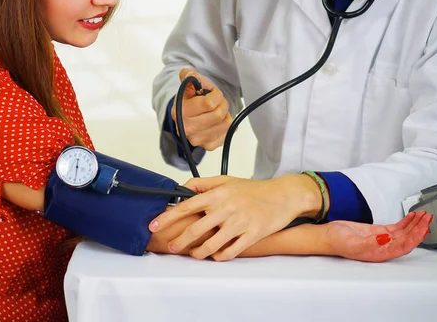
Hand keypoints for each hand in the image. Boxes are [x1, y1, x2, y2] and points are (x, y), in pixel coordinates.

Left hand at [148, 174, 320, 260]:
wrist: (282, 196)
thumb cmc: (253, 189)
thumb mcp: (226, 180)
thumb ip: (203, 184)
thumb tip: (182, 189)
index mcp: (218, 194)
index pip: (186, 206)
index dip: (167, 217)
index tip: (154, 224)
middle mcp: (226, 208)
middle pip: (195, 229)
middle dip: (179, 241)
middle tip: (172, 246)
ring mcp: (239, 223)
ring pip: (211, 245)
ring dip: (198, 252)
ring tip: (193, 253)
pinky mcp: (251, 235)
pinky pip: (229, 252)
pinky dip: (218, 257)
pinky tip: (214, 255)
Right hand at [171, 68, 231, 150]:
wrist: (186, 117)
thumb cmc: (190, 99)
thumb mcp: (188, 85)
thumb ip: (190, 76)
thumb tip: (191, 75)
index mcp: (180, 112)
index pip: (209, 103)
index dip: (216, 94)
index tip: (213, 92)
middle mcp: (187, 128)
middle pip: (218, 114)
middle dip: (222, 103)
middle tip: (218, 101)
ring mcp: (197, 140)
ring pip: (225, 124)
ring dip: (225, 114)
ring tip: (217, 110)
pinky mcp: (208, 146)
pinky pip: (227, 134)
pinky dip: (226, 125)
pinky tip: (218, 121)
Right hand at [323, 210, 432, 261]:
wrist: (328, 236)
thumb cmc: (338, 241)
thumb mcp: (353, 242)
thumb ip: (371, 242)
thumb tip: (387, 239)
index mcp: (381, 252)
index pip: (404, 246)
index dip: (416, 237)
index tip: (424, 227)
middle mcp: (384, 247)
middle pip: (407, 238)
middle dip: (419, 228)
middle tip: (428, 217)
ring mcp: (382, 239)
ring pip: (403, 232)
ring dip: (414, 224)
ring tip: (424, 215)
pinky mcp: (378, 231)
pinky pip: (396, 227)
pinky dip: (405, 222)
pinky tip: (411, 216)